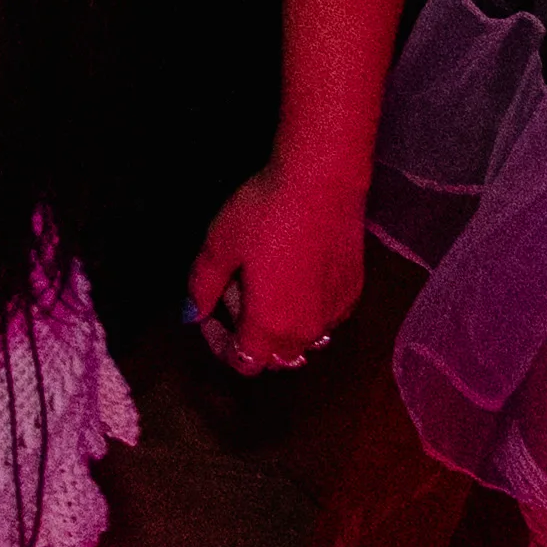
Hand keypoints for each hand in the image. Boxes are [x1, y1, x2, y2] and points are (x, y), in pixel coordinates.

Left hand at [187, 151, 367, 376]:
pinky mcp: (354, 292)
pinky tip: (297, 274)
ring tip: (268, 284)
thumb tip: (192, 314)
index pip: (244, 363)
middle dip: (251, 335)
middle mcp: (307, 331)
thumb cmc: (265, 214)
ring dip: (282, 326)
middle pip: (275, 356)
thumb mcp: (219, 245)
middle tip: (238, 290)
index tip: (211, 314)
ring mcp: (335, 313)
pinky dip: (307, 309)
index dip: (221, 345)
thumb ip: (202, 287)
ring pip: (303, 339)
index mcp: (270, 328)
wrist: (322, 183)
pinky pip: (325, 318)